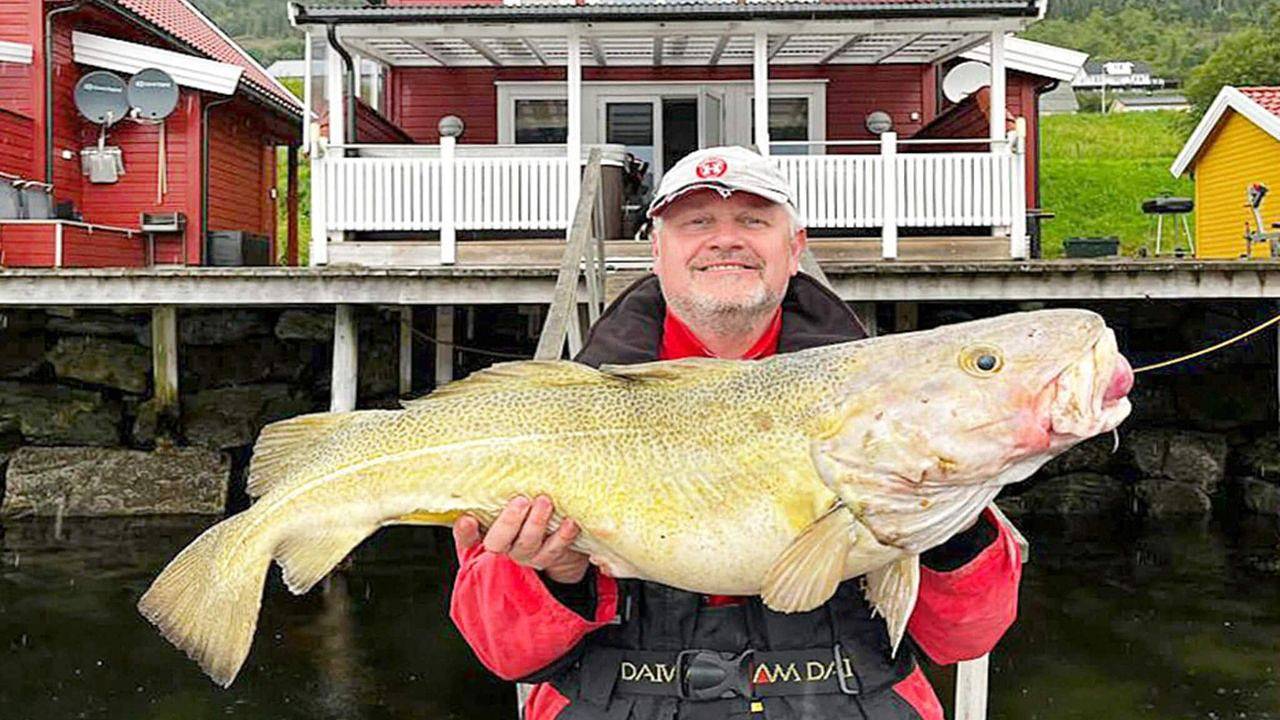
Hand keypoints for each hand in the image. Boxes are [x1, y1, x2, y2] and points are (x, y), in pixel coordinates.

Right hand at [453, 495, 590, 583]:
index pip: (467, 536)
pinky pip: (554, 550)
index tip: (468, 519)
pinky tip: (570, 522)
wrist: (558, 535)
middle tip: (521, 500)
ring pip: (527, 544)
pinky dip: (563, 536)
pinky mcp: (547, 557)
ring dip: (536, 523)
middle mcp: (503, 545)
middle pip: (497, 542)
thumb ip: (506, 487)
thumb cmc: (528, 507)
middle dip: (508, 522)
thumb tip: (508, 452)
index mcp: (486, 530)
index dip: (465, 531)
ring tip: (545, 501)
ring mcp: (525, 554)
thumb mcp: (513, 496)